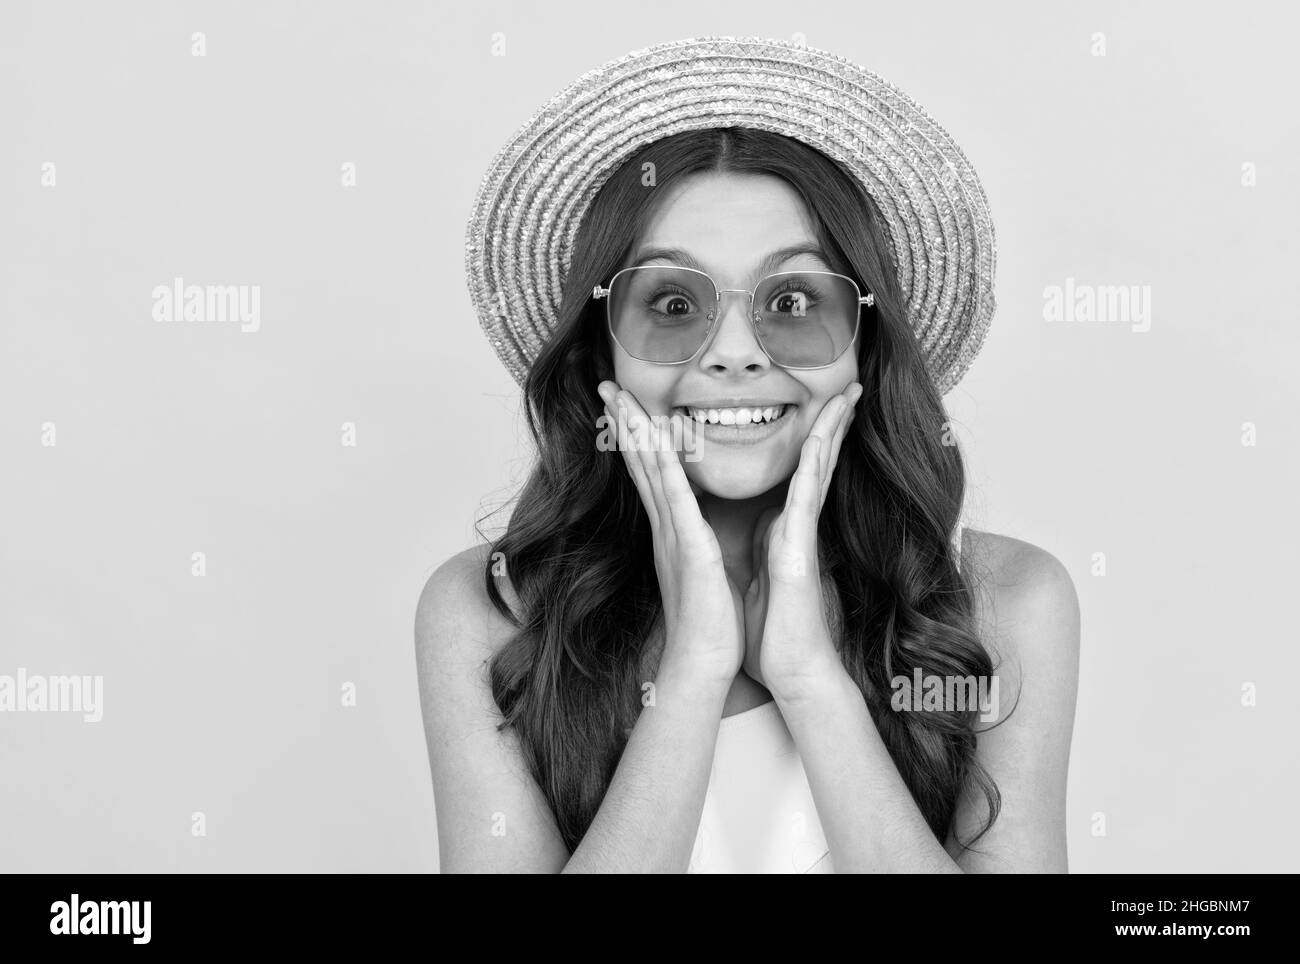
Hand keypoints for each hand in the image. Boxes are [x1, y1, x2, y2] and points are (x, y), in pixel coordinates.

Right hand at [597, 381, 743, 685]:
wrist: (704, 663)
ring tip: (619, 398)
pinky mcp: (689, 548)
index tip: (623, 405)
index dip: (634, 437)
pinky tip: (656, 440)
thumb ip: (692, 544)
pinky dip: (666, 466)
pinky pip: (675, 499)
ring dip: (634, 432)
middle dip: (623, 422)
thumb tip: (692, 530)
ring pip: (651, 473)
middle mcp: (664, 528)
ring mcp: (673, 536)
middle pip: (640, 464)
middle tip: (608, 386)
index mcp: (670, 531)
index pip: (649, 473)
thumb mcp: (699, 571)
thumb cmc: (707, 623)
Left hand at [742, 383, 862, 700]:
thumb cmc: (774, 630)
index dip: (815, 437)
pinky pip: (808, 496)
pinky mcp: (799, 546)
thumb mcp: (763, 574)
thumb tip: (765, 529)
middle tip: (851, 386)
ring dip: (831, 430)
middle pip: (818, 460)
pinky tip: (822, 440)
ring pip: (819, 468)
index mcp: (786, 527)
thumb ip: (767, 546)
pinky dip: (816, 465)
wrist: (788, 668)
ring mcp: (803, 532)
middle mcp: (798, 523)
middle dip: (833, 422)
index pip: (803, 471)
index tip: (825, 407)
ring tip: (848, 394)